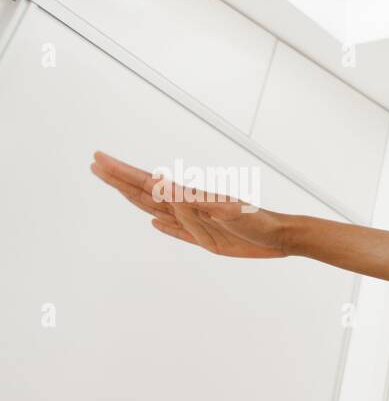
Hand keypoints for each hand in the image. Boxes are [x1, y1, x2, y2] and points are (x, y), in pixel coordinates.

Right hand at [90, 150, 289, 257]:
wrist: (282, 236)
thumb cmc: (259, 222)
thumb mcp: (227, 211)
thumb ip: (195, 201)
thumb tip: (161, 183)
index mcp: (189, 198)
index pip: (147, 183)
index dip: (122, 173)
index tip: (99, 160)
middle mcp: (189, 208)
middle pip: (146, 194)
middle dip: (120, 180)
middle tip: (96, 166)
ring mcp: (196, 224)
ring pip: (157, 211)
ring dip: (135, 199)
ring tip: (116, 186)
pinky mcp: (207, 240)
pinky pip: (178, 233)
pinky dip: (164, 228)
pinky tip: (155, 223)